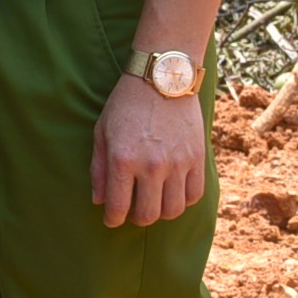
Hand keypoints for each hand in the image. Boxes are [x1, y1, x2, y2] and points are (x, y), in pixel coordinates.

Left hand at [91, 70, 207, 227]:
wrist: (162, 78)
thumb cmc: (126, 104)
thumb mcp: (102, 132)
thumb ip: (99, 169)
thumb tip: (99, 200)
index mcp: (123, 160)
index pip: (118, 207)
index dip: (113, 220)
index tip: (112, 219)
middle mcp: (152, 166)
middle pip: (148, 215)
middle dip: (137, 219)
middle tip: (133, 211)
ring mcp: (178, 163)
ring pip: (173, 210)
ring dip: (161, 212)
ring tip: (154, 201)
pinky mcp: (198, 158)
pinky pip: (195, 195)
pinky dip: (183, 200)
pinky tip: (173, 192)